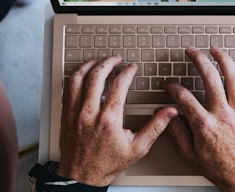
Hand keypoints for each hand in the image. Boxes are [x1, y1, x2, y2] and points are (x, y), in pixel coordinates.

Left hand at [57, 56, 175, 185]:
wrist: (83, 176)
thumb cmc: (107, 164)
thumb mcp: (138, 148)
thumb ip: (155, 127)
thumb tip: (169, 112)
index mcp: (108, 120)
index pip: (118, 85)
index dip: (127, 72)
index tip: (131, 68)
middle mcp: (89, 114)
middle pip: (96, 76)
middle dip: (108, 62)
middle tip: (116, 59)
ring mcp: (74, 113)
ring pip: (78, 78)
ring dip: (89, 65)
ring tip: (99, 61)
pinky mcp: (65, 115)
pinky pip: (67, 88)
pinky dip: (76, 77)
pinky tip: (82, 74)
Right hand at [164, 47, 234, 191]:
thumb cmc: (220, 169)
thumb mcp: (190, 155)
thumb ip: (177, 133)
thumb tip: (167, 117)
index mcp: (204, 125)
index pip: (184, 97)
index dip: (173, 87)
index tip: (169, 85)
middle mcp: (222, 115)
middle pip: (210, 78)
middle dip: (198, 60)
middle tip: (192, 52)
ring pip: (233, 79)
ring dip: (224, 61)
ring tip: (215, 50)